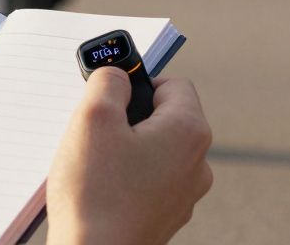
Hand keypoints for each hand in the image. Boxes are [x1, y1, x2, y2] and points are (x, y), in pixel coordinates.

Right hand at [47, 70, 212, 244]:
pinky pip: (150, 180)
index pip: (173, 84)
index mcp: (190, 131)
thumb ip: (108, 80)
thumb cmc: (95, 193)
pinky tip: (102, 189)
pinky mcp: (167, 216)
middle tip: (97, 130)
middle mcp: (197, 163)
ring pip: (155, 150)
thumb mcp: (92, 116)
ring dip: (127, 148)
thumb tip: (117, 73)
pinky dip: (128, 177)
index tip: (111, 94)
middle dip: (130, 118)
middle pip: (165, 117)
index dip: (139, 82)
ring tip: (96, 164)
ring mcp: (184, 193)